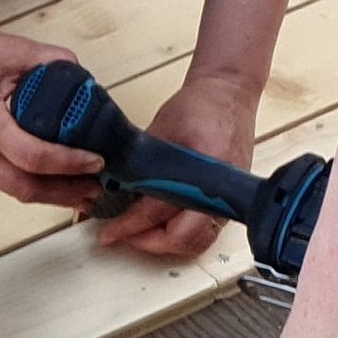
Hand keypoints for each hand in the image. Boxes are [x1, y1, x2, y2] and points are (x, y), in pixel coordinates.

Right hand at [0, 18, 98, 210]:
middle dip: (63, 194)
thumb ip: (50, 60)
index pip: (34, 157)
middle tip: (94, 189)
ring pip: (12, 189)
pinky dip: (29, 181)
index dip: (69, 163)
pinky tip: (49, 176)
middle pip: (24, 188)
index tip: (96, 160)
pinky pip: (1, 177)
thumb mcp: (11, 49)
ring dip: (48, 194)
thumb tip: (82, 76)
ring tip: (79, 191)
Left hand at [92, 72, 255, 263]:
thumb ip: (140, 165)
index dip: (130, 226)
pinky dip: (180, 234)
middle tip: (121, 233)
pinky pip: (204, 232)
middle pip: (181, 240)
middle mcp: (220, 192)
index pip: (159, 212)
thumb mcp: (159, 132)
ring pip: (195, 242)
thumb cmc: (199, 106)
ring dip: (165, 242)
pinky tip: (159, 225)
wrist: (229, 94)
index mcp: (202, 171)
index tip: (109, 233)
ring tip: (138, 231)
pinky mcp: (228, 202)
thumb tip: (110, 191)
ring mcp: (227, 200)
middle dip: (147, 241)